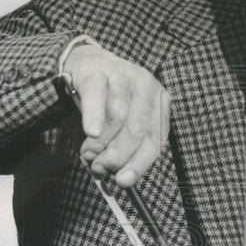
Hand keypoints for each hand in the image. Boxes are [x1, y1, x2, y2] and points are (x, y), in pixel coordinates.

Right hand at [64, 41, 169, 186]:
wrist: (86, 64)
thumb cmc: (108, 101)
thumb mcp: (125, 122)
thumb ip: (127, 147)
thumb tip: (121, 178)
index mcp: (159, 101)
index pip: (155, 139)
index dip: (139, 163)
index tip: (123, 181)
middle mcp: (146, 85)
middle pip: (137, 130)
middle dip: (118, 156)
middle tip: (100, 169)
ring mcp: (123, 75)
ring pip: (117, 118)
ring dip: (100, 144)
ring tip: (88, 155)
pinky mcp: (98, 71)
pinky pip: (96, 98)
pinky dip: (94, 118)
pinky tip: (91, 132)